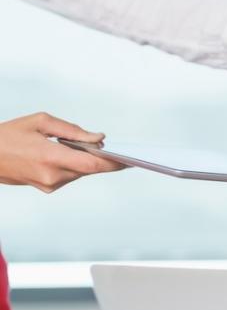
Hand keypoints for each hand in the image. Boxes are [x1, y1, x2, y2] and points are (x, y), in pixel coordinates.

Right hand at [0, 112, 123, 191]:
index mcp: (50, 157)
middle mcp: (52, 176)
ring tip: (91, 146)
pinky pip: (70, 175)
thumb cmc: (9, 134)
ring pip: (81, 172)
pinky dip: (75, 165)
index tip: (131, 159)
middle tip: (122, 151)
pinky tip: (72, 154)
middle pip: (90, 169)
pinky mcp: (46, 188)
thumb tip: (99, 139)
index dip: (114, 163)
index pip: (92, 164)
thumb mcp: (40, 122)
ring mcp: (49, 185)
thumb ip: (73, 131)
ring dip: (87, 160)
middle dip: (104, 159)